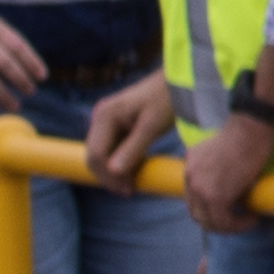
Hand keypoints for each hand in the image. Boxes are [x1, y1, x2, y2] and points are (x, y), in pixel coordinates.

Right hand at [73, 74, 180, 188]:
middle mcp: (101, 117)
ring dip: (114, 171)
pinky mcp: (116, 125)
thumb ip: (132, 149)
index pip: (96, 154)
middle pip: (95, 156)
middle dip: (109, 176)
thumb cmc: (167, 100)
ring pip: (102, 154)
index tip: (127, 190)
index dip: (108, 176)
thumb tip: (113, 173)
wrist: (179, 82)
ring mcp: (107, 121)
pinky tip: (134, 172)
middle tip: (129, 192)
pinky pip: (112, 148)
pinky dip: (120, 162)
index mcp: (105, 115)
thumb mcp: (152, 126)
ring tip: (132, 186)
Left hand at [181, 102, 273, 235]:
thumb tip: (231, 186)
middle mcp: (189, 177)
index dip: (210, 206)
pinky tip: (251, 219)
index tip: (230, 207)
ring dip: (228, 226)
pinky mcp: (215, 197)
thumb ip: (215, 167)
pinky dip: (237, 225)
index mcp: (189, 164)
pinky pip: (222, 221)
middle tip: (237, 219)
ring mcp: (200, 188)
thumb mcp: (220, 151)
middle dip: (216, 221)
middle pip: (196, 212)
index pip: (193, 196)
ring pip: (207, 221)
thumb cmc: (244, 134)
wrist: (250, 127)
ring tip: (247, 220)